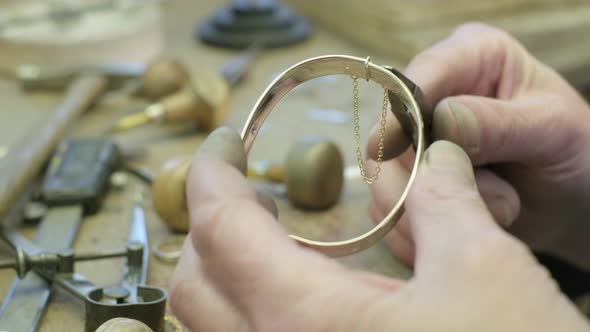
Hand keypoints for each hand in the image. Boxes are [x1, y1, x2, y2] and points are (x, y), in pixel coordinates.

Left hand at [169, 127, 588, 330]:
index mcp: (305, 318)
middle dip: (212, 219)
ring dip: (224, 264)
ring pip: (210, 320)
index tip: (224, 143)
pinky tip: (296, 284)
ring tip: (268, 228)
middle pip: (194, 280)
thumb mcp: (485, 270)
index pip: (218, 227)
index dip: (210, 174)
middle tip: (252, 187)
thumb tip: (434, 158)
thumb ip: (444, 202)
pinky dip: (247, 302)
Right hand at [368, 23, 589, 270]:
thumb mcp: (551, 129)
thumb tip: (439, 122)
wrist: (573, 200)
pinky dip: (418, 229)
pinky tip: (461, 230)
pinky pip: (390, 208)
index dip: (400, 114)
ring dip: (431, 207)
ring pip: (385, 177)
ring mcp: (418, 141)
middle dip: (431, 175)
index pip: (419, 78)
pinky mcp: (410, 180)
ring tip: (496, 212)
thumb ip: (498, 123)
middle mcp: (435, 94)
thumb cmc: (575, 152)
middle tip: (494, 197)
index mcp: (471, 57)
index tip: (391, 149)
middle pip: (392, 135)